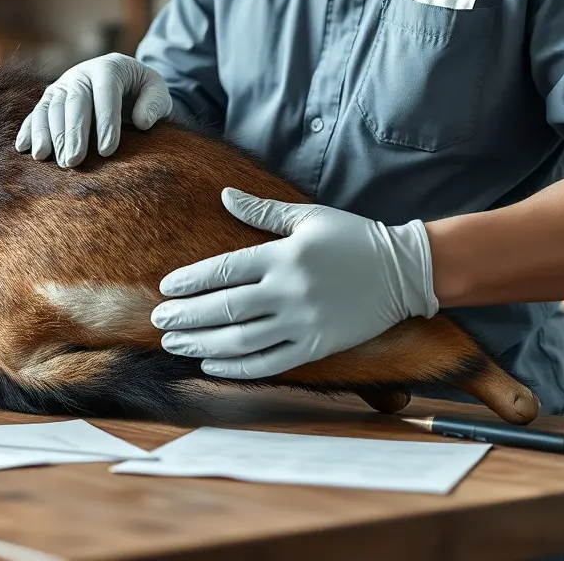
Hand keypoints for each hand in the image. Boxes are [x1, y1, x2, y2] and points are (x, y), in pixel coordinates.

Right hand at [16, 53, 172, 167]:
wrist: (123, 83)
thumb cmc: (142, 92)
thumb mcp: (157, 92)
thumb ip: (155, 104)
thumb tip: (142, 121)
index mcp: (109, 68)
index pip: (106, 93)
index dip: (106, 122)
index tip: (107, 151)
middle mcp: (81, 74)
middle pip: (74, 102)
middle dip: (72, 133)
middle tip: (73, 162)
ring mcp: (62, 85)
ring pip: (50, 108)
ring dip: (48, 135)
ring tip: (49, 159)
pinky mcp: (49, 98)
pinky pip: (35, 114)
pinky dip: (29, 131)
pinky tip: (24, 149)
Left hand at [151, 188, 438, 378]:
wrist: (404, 271)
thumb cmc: (354, 238)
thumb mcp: (308, 217)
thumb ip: (262, 211)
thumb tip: (224, 196)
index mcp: (284, 256)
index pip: (224, 270)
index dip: (190, 281)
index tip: (165, 289)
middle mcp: (290, 291)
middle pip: (225, 308)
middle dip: (186, 316)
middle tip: (158, 320)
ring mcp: (303, 322)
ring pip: (241, 340)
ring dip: (202, 343)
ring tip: (174, 343)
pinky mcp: (317, 346)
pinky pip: (269, 362)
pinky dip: (236, 367)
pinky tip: (209, 364)